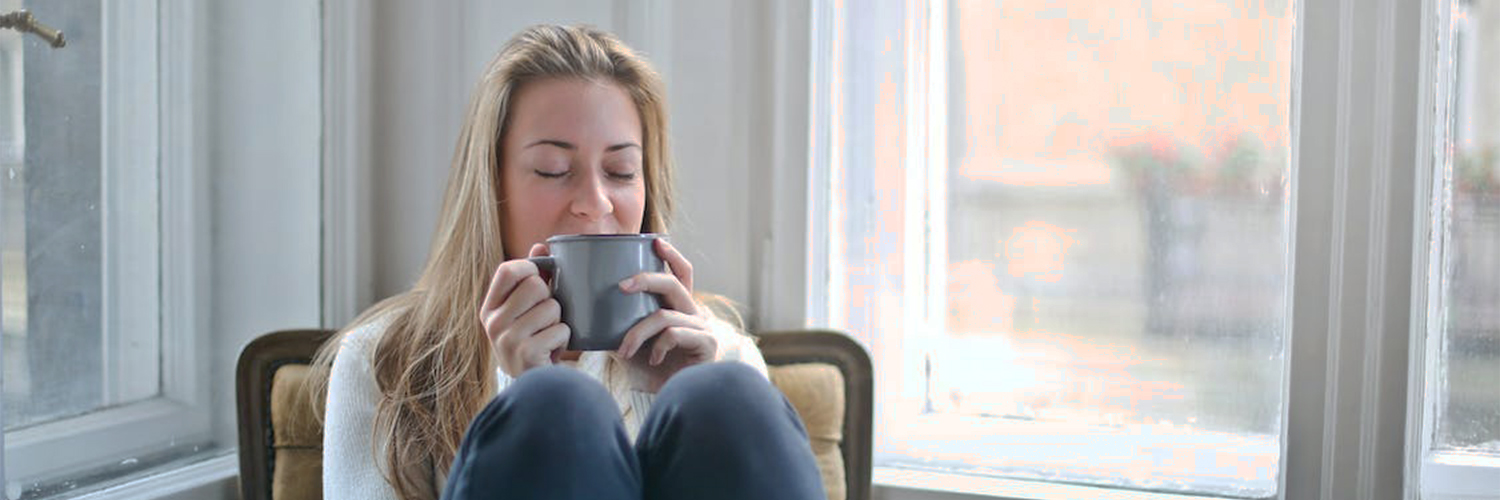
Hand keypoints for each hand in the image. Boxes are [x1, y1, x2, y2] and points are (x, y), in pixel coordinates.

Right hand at [479, 243, 569, 377]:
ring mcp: (507, 339)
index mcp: (490, 308)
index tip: (540, 278)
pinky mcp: (526, 353)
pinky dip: (564, 339)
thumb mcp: (524, 310)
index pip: (507, 270)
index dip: (530, 268)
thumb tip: (540, 245)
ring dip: (559, 321)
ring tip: (549, 335)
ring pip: (552, 307)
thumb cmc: (531, 341)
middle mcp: (493, 322)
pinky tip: (552, 350)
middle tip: (546, 317)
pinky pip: (560, 329)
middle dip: (550, 299)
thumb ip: (531, 277)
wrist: (532, 386)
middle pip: (535, 285)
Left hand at [612, 238, 717, 392]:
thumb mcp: (627, 343)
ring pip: (665, 315)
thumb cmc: (649, 372)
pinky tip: (652, 360)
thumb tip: (582, 311)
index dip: (672, 256)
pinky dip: (657, 346)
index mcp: (678, 308)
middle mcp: (694, 314)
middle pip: (673, 283)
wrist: (669, 402)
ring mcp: (702, 328)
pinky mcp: (706, 344)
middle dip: (646, 279)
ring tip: (624, 351)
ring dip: (638, 332)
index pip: (681, 274)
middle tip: (621, 286)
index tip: (655, 241)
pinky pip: (674, 334)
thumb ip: (614, 326)